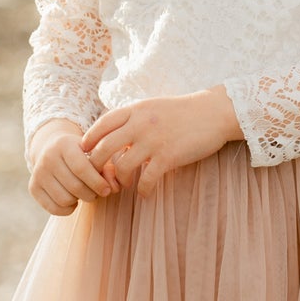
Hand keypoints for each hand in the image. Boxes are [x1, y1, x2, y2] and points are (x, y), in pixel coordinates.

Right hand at [27, 118, 124, 215]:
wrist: (53, 148)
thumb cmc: (82, 154)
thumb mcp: (94, 152)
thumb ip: (107, 168)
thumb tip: (113, 187)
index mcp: (64, 144)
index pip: (81, 168)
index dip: (97, 182)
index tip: (107, 190)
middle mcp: (47, 157)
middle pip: (74, 186)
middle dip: (91, 194)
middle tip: (97, 192)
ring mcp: (38, 172)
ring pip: (64, 199)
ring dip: (79, 200)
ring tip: (84, 193)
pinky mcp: (33, 187)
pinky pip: (53, 208)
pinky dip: (68, 209)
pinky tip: (72, 200)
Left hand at [79, 86, 242, 197]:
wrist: (214, 112)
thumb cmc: (183, 112)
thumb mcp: (153, 107)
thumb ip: (133, 119)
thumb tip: (114, 136)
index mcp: (135, 110)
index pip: (102, 124)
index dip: (89, 139)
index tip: (84, 152)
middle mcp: (140, 124)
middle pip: (104, 148)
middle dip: (96, 165)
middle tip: (98, 176)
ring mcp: (153, 141)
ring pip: (122, 166)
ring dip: (119, 180)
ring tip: (123, 185)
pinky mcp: (168, 156)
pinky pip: (146, 179)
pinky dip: (143, 190)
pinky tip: (145, 194)